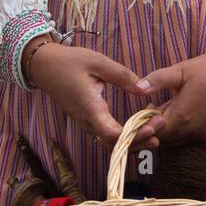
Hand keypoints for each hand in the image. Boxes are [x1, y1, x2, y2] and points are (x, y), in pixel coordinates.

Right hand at [27, 40, 161, 149]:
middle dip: (138, 141)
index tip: (150, 128)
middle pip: (114, 144)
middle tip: (160, 130)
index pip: (110, 133)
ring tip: (155, 134)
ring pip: (110, 144)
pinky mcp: (88, 122)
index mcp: (90, 107)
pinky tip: (140, 129)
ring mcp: (86, 124)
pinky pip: (106, 137)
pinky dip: (124, 138)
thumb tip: (144, 89)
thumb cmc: (70, 62)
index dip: (132, 135)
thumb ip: (122, 76)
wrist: (45, 67)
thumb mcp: (98, 62)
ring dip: (133, 142)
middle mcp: (87, 121)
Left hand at [141, 32, 205, 147]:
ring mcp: (202, 135)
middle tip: (151, 109)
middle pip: (162, 140)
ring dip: (165, 132)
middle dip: (152, 129)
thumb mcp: (181, 70)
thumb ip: (157, 80)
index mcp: (182, 115)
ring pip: (174, 143)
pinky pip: (186, 141)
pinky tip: (178, 116)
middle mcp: (192, 131)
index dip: (143, 125)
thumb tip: (137, 87)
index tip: (143, 111)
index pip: (153, 132)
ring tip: (163, 111)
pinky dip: (177, 134)